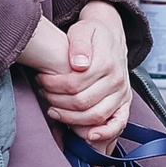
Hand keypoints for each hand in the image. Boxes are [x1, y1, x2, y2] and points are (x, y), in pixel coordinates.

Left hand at [27, 0, 132, 153]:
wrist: (111, 36)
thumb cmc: (93, 34)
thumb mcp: (83, 30)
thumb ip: (79, 44)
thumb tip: (79, 64)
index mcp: (106, 62)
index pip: (74, 84)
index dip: (53, 85)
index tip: (41, 80)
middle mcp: (117, 80)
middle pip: (82, 102)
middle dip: (58, 102)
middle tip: (44, 94)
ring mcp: (122, 93)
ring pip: (96, 116)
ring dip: (71, 118)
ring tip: (54, 110)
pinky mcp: (124, 103)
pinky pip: (118, 124)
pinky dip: (105, 133)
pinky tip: (89, 137)